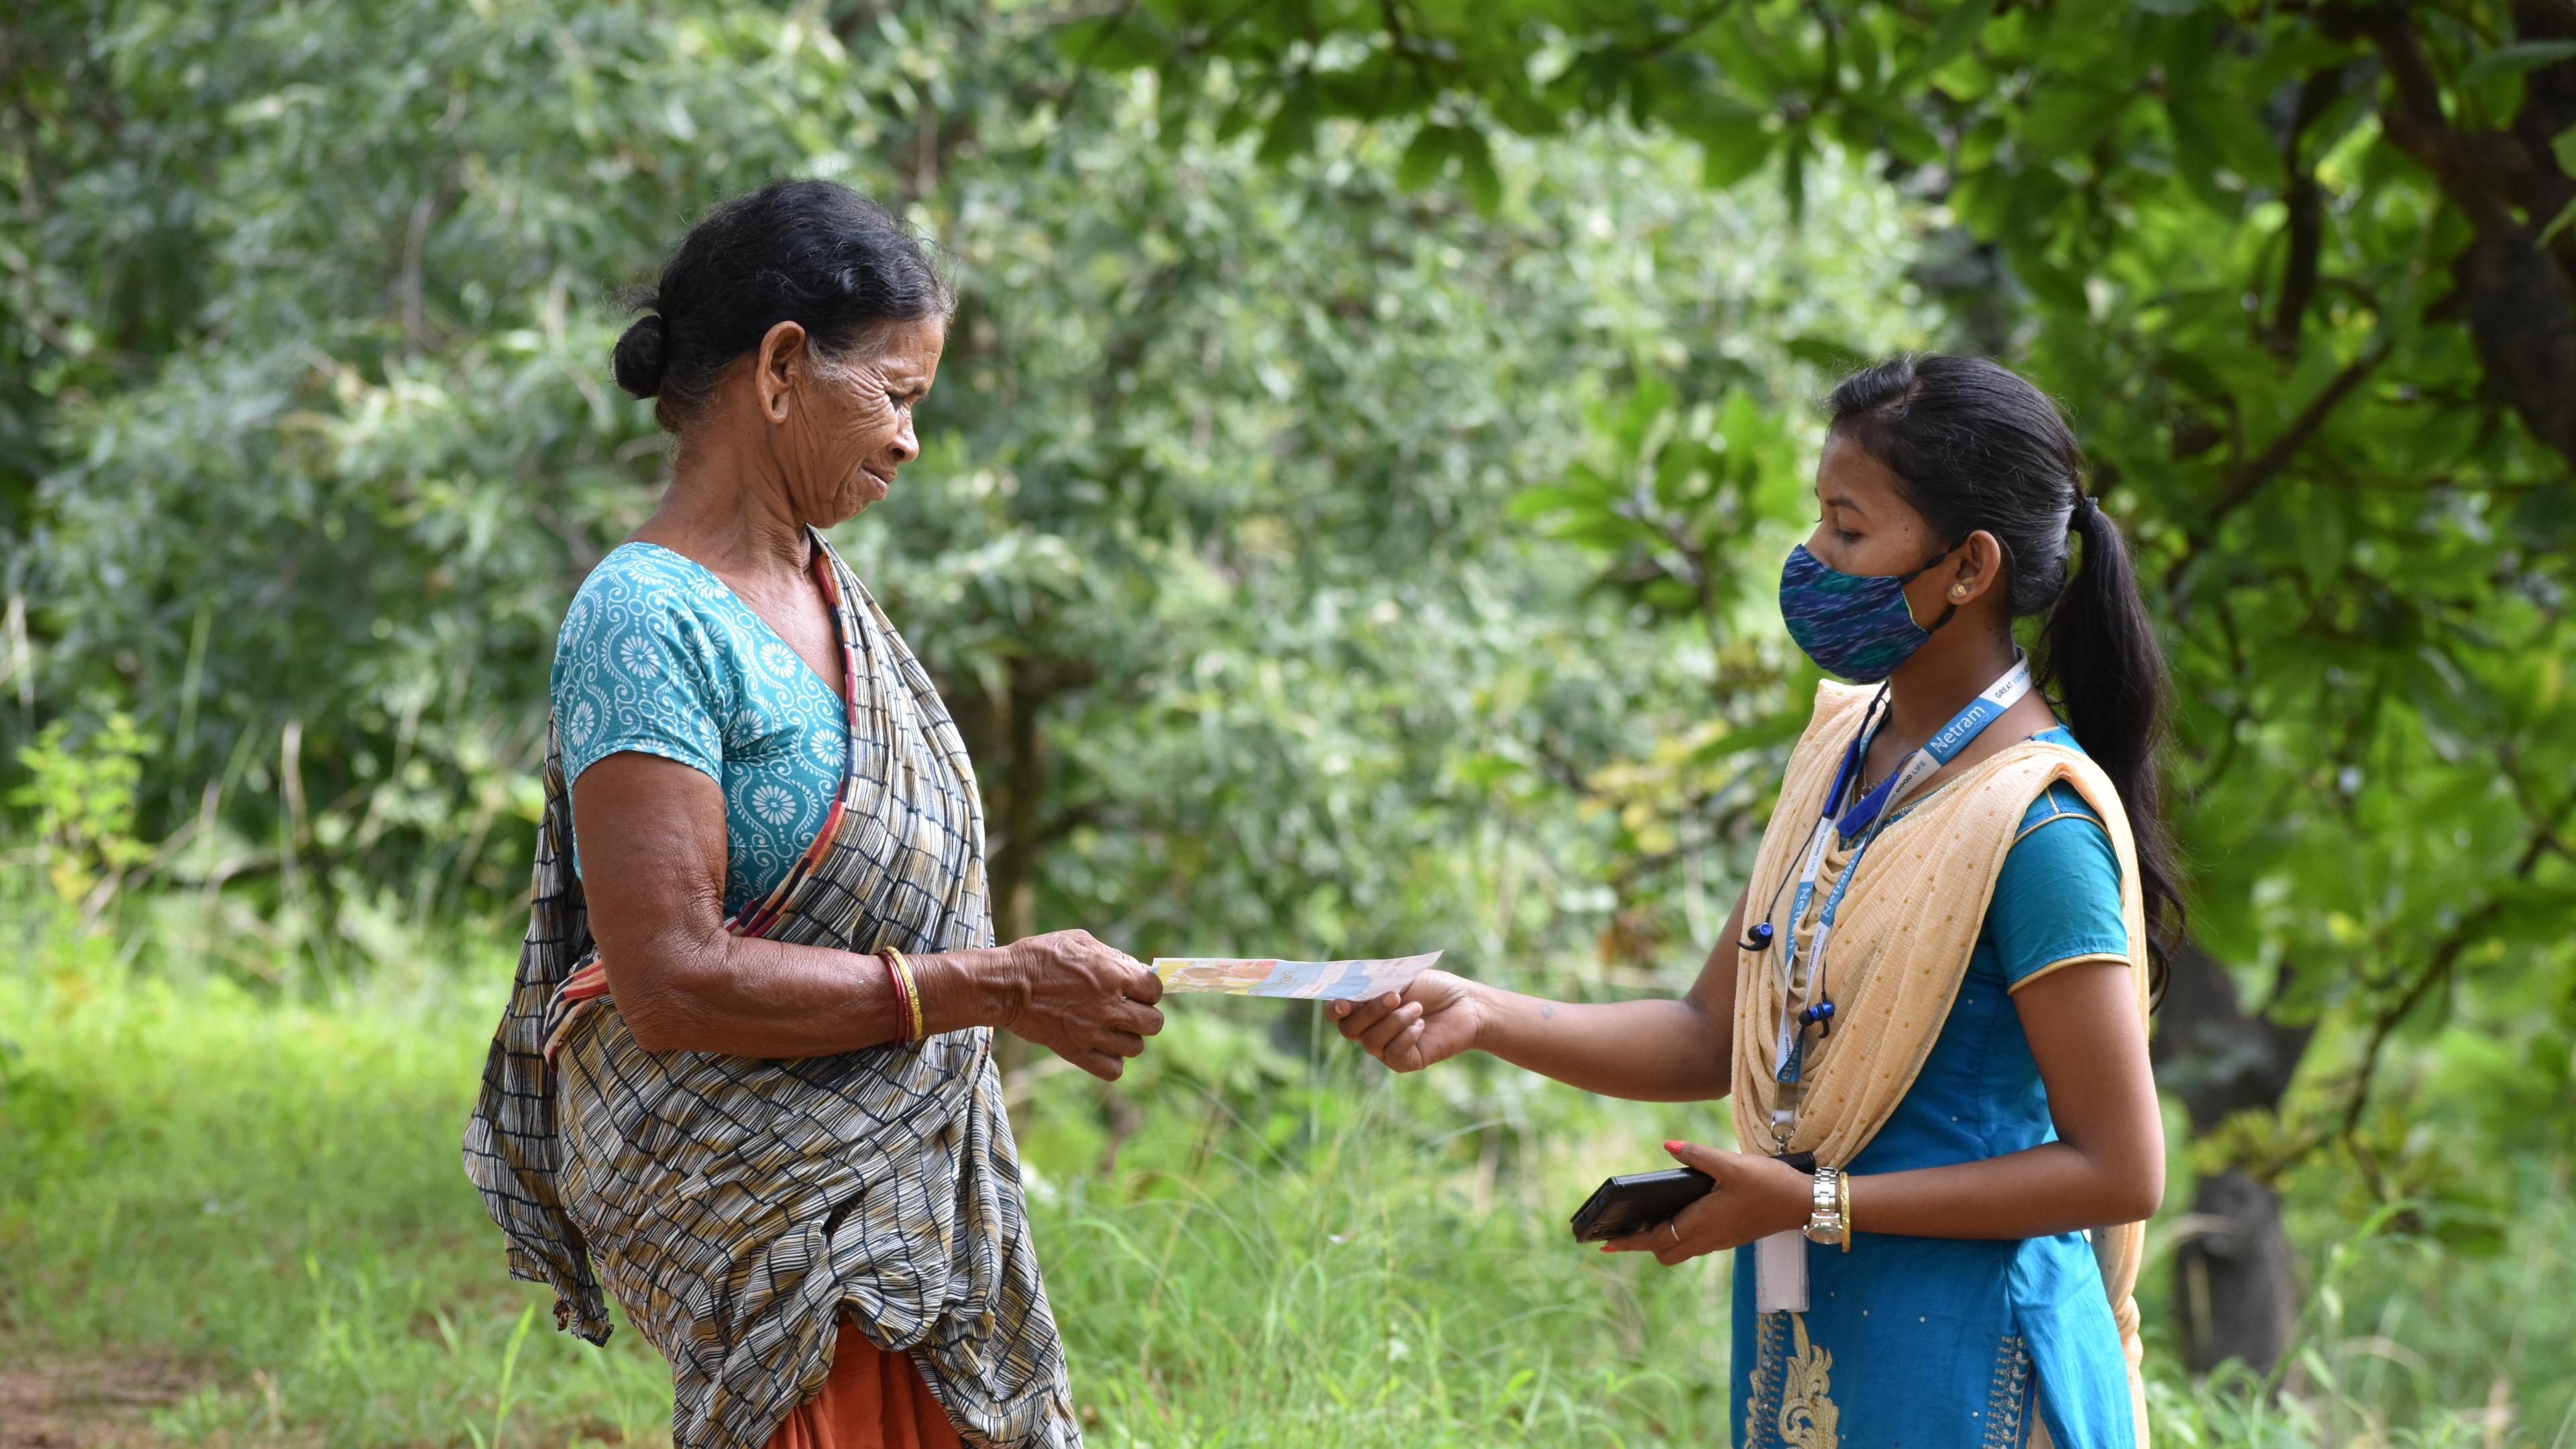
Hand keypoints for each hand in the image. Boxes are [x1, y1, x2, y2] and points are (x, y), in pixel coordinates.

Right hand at [997, 929, 1163, 1080]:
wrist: (1005, 986)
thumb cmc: (1040, 956)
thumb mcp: (1079, 940)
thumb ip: (1112, 956)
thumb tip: (1135, 969)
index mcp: (1113, 974)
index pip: (1155, 990)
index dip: (1148, 989)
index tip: (1137, 989)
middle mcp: (1109, 1006)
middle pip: (1154, 1023)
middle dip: (1145, 1015)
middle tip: (1128, 1010)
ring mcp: (1094, 1032)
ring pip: (1136, 1048)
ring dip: (1128, 1038)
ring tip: (1112, 1028)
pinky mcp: (1076, 1052)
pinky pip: (1113, 1070)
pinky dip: (1111, 1062)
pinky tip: (1101, 1047)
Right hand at [1327, 969, 1482, 1071]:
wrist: (1467, 1004)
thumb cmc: (1434, 988)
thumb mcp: (1402, 978)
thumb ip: (1375, 983)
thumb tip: (1351, 989)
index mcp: (1365, 1007)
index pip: (1337, 1013)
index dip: (1334, 1010)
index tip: (1345, 1003)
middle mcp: (1371, 1029)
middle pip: (1349, 1029)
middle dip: (1370, 1011)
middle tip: (1395, 996)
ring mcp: (1385, 1048)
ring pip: (1370, 1041)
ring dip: (1395, 1021)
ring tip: (1418, 1009)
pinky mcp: (1404, 1062)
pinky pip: (1392, 1053)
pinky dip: (1407, 1035)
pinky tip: (1421, 1025)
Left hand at [1602, 1140, 1813, 1265]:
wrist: (1804, 1203)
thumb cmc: (1770, 1185)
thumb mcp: (1732, 1164)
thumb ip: (1698, 1156)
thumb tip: (1667, 1146)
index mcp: (1703, 1223)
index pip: (1656, 1239)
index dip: (1630, 1242)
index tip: (1605, 1243)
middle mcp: (1708, 1238)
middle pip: (1665, 1252)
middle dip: (1642, 1244)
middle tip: (1622, 1229)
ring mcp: (1719, 1240)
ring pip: (1680, 1251)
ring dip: (1660, 1240)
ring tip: (1643, 1221)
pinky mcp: (1729, 1236)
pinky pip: (1695, 1244)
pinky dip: (1678, 1235)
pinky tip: (1677, 1215)